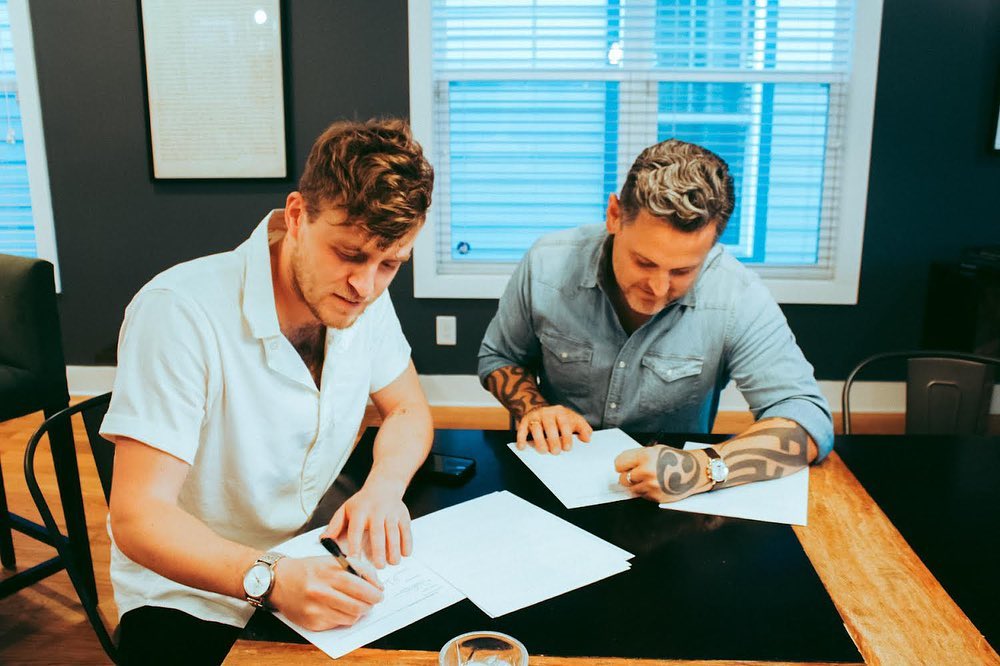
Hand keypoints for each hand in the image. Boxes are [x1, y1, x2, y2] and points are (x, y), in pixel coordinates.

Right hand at [268, 555, 382, 631]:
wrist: (279, 581)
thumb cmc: (308, 569)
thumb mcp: (331, 560)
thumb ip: (355, 568)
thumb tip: (376, 583)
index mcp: (329, 571)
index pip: (361, 583)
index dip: (375, 589)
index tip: (380, 591)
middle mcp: (322, 589)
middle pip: (359, 603)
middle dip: (371, 603)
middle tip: (374, 600)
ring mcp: (317, 607)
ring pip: (352, 616)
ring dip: (360, 612)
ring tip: (358, 605)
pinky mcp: (313, 621)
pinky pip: (339, 623)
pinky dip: (345, 618)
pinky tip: (341, 610)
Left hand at [324, 479, 411, 567]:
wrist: (383, 486)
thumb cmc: (362, 503)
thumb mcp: (345, 509)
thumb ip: (335, 525)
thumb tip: (323, 539)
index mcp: (359, 511)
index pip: (356, 530)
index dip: (355, 545)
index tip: (354, 560)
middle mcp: (376, 511)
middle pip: (378, 532)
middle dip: (379, 550)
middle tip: (379, 566)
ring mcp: (391, 512)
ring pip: (393, 531)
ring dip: (394, 548)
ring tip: (393, 562)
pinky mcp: (403, 514)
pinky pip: (406, 529)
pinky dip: (407, 542)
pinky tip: (405, 553)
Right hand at [517, 405, 592, 453]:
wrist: (541, 409)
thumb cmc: (560, 419)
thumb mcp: (573, 419)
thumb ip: (583, 428)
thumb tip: (587, 439)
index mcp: (560, 412)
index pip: (564, 423)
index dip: (566, 436)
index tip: (568, 448)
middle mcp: (547, 412)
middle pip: (549, 426)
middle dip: (553, 440)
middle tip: (556, 452)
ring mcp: (535, 416)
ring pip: (535, 427)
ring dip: (539, 440)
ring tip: (543, 451)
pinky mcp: (525, 420)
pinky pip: (521, 429)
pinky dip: (521, 438)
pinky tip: (522, 447)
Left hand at [614, 445, 709, 502]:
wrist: (695, 471)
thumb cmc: (675, 459)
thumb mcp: (655, 450)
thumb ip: (637, 457)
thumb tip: (621, 465)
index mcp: (645, 457)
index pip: (619, 464)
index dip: (622, 465)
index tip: (625, 466)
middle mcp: (647, 472)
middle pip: (622, 479)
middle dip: (627, 475)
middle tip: (637, 472)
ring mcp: (651, 486)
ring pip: (631, 489)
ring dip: (636, 484)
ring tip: (648, 478)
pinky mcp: (656, 497)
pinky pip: (642, 495)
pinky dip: (645, 490)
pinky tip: (656, 484)